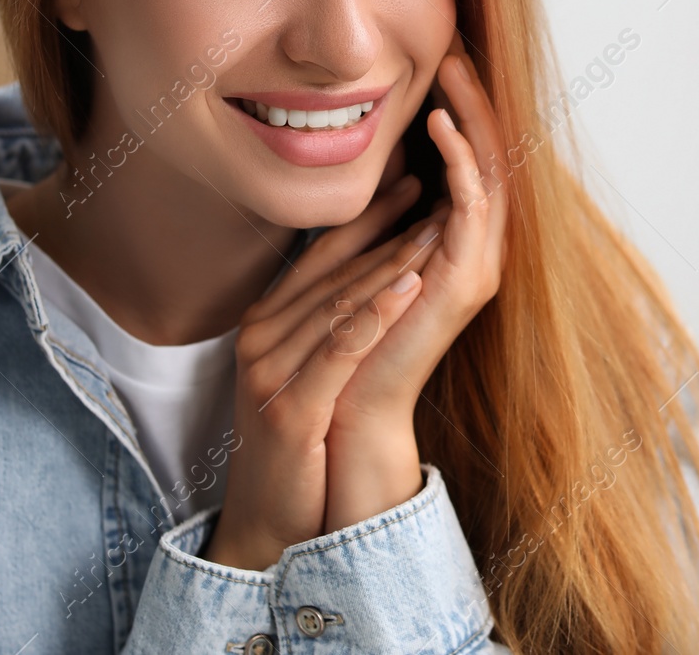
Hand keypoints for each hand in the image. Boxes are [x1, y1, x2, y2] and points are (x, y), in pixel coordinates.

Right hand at [202, 177, 446, 570]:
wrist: (268, 517)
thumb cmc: (297, 439)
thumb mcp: (307, 368)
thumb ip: (329, 320)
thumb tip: (376, 269)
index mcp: (266, 321)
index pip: (321, 254)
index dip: (368, 216)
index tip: (411, 181)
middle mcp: (261, 337)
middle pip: (334, 270)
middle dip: (389, 228)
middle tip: (435, 188)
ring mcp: (270, 371)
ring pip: (340, 302)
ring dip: (392, 261)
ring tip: (436, 226)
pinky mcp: (290, 406)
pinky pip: (340, 349)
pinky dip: (377, 314)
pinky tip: (412, 287)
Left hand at [323, 50, 508, 530]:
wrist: (349, 406)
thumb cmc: (349, 335)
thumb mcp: (365, 256)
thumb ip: (382, 218)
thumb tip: (383, 171)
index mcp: (458, 243)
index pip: (473, 159)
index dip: (463, 107)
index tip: (442, 57)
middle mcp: (478, 250)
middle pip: (492, 155)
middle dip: (476, 97)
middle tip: (457, 44)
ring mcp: (479, 265)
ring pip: (492, 169)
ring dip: (474, 115)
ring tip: (453, 67)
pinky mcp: (467, 280)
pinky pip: (474, 205)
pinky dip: (462, 161)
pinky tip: (438, 125)